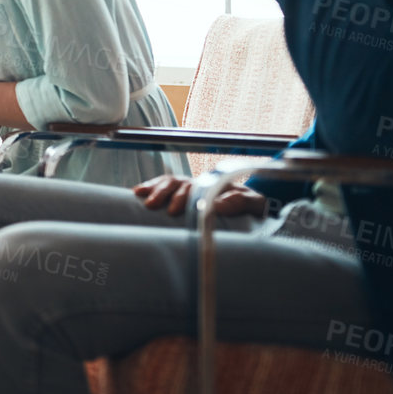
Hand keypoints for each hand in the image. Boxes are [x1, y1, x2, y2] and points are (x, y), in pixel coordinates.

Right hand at [133, 174, 267, 218]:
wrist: (252, 207)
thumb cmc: (253, 206)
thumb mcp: (255, 203)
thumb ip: (240, 201)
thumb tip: (216, 205)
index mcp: (217, 185)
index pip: (198, 187)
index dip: (185, 197)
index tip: (174, 210)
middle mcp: (200, 183)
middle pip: (180, 184)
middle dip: (167, 194)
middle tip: (158, 207)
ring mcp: (190, 187)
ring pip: (170, 183)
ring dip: (156, 190)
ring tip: (145, 201)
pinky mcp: (182, 194)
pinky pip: (163, 184)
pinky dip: (150, 186)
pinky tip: (137, 192)